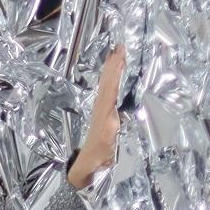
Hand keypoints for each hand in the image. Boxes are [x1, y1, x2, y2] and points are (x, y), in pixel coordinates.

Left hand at [69, 44, 125, 187]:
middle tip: (120, 45)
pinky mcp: (104, 113)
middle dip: (114, 64)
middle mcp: (102, 107)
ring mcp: (102, 110)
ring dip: (112, 69)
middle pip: (108, 81)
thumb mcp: (105, 146)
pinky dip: (112, 80)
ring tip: (117, 54)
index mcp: (104, 111)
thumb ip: (109, 133)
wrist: (87, 164)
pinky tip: (114, 75)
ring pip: (107, 84)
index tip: (121, 54)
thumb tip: (113, 120)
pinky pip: (109, 91)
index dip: (116, 70)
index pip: (111, 86)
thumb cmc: (98, 156)